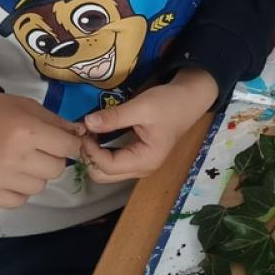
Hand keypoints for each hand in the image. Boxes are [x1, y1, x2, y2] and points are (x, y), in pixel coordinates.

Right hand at [0, 90, 83, 208]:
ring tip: (20, 162)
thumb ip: (56, 122)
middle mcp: (15, 157)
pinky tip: (9, 176)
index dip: (69, 144)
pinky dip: (18, 191)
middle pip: (56, 170)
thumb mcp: (27, 106)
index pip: (68, 148)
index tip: (62, 142)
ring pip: (40, 187)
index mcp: (27, 131)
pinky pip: (19, 201)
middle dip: (52, 159)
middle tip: (37, 150)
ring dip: (35, 175)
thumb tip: (81, 135)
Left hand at [79, 69, 218, 184]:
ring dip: (93, 155)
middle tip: (86, 133)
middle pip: (103, 175)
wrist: (189, 99)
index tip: (85, 129)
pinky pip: (112, 162)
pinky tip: (98, 135)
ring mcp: (139, 165)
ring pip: (106, 171)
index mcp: (145, 160)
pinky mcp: (137, 157)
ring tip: (90, 133)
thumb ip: (114, 117)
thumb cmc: (169, 104)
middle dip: (89, 157)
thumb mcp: (142, 107)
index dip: (91, 150)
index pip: (107, 166)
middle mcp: (141, 169)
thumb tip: (86, 122)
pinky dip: (101, 152)